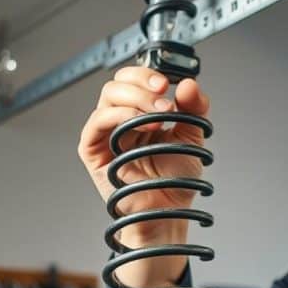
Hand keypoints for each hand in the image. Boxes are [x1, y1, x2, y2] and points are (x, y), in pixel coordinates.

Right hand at [77, 66, 210, 287]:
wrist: (170, 212)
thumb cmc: (176, 181)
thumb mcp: (193, 138)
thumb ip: (194, 110)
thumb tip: (190, 84)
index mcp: (141, 113)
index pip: (135, 80)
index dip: (149, 75)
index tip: (169, 83)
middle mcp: (120, 120)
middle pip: (118, 83)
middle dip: (143, 83)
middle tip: (164, 96)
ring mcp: (105, 134)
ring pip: (109, 98)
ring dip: (136, 99)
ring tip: (160, 114)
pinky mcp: (93, 151)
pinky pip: (97, 122)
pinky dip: (120, 116)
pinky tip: (141, 122)